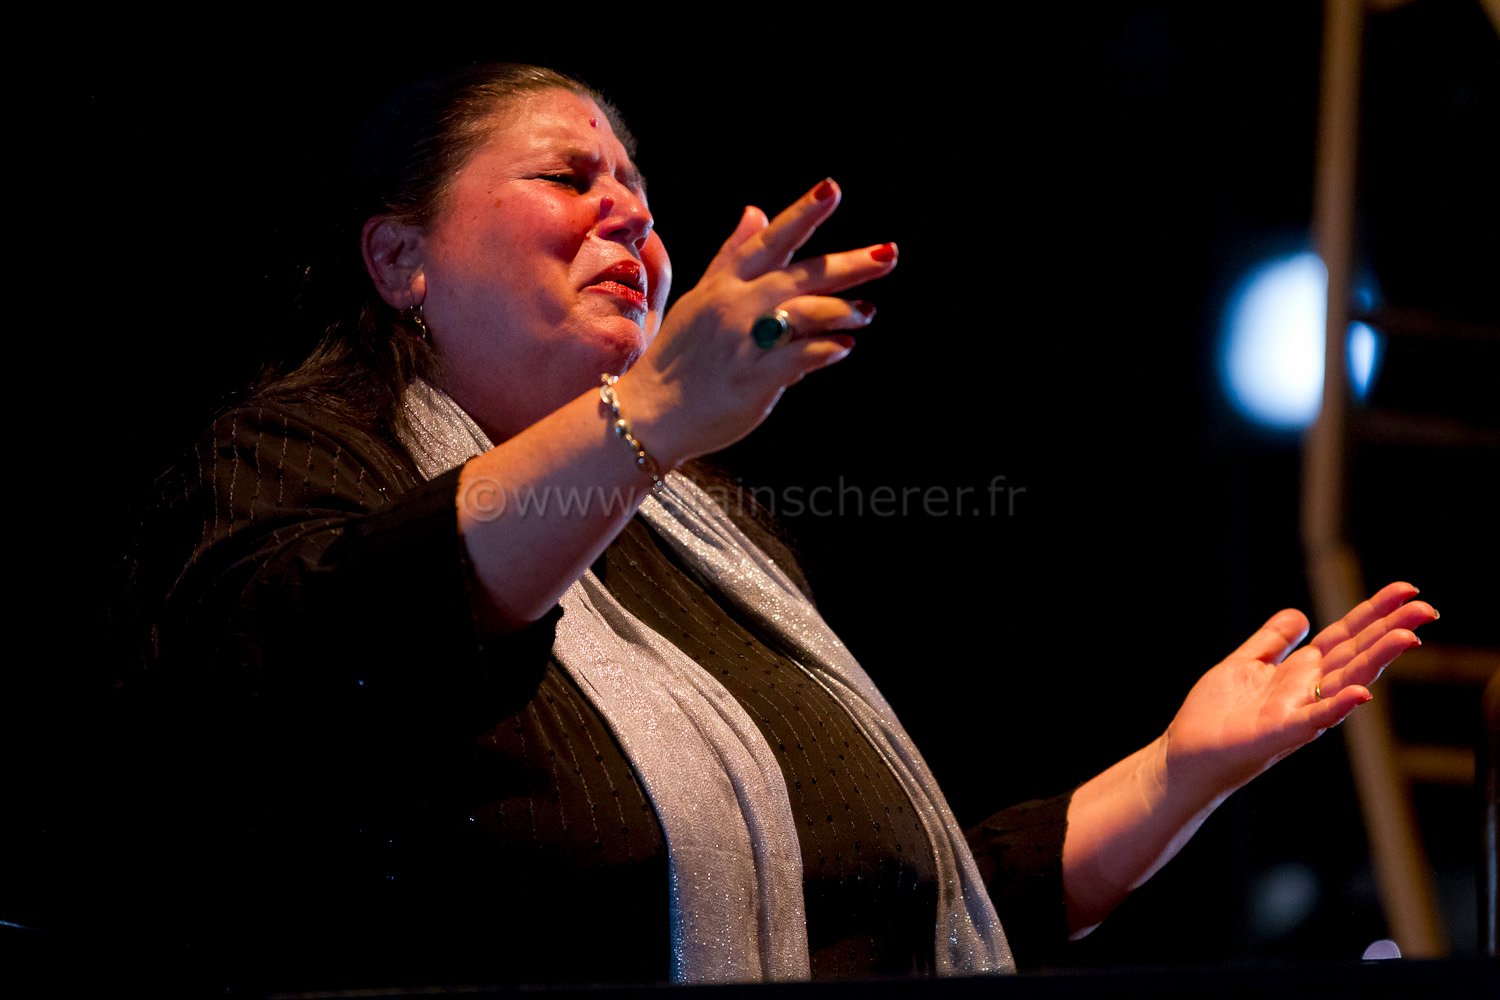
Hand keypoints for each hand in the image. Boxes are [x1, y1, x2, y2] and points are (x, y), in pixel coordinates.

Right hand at [620, 179, 895, 465]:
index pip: (770, 241)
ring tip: (866, 313)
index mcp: (724, 284)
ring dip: (844, 311)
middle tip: (889, 253)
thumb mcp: (701, 297)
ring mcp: (745, 342)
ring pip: (807, 313)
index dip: (802, 213)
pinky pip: (802, 357)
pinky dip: (828, 349)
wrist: (650, 411)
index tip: (833, 189)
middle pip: (801, 275)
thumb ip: (733, 256)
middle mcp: (735, 306)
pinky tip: (843, 347)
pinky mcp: (755, 378)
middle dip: (849, 264)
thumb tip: (757, 211)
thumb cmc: (681, 356)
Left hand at [1160, 581, 1437, 799]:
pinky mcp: (1279, 732)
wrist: (1188, 752)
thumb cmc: (1216, 713)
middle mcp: (1308, 690)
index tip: (1407, 590)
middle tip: (1426, 608)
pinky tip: (1362, 694)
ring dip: (1377, 661)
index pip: (1346, 636)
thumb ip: (1272, 640)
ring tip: (1407, 637)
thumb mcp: (1246, 663)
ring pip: (1346, 681)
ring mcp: (1298, 712)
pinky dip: (1338, 706)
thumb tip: (1300, 614)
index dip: (1374, 613)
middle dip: (1390, 630)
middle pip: (1356, 654)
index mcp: (1301, 671)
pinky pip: (1315, 719)